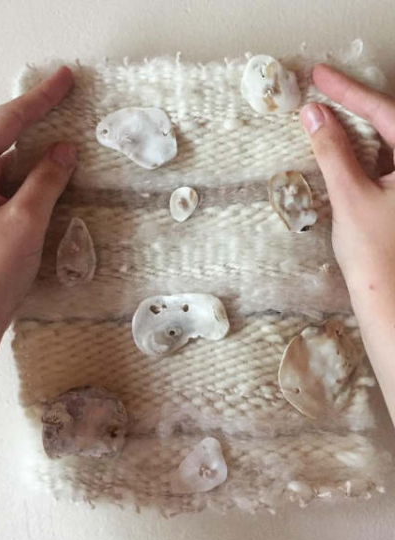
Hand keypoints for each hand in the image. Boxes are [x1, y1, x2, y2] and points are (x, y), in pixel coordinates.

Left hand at [0, 67, 75, 350]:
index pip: (3, 122)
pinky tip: (57, 181)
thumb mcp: (24, 223)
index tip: (63, 79)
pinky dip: (34, 182)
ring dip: (39, 158)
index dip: (38, 99)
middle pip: (3, 139)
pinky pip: (11, 188)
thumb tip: (64, 152)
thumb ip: (45, 182)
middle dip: (35, 122)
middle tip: (65, 101)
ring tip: (70, 147)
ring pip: (10, 165)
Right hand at [300, 64, 394, 424]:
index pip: (386, 112)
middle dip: (353, 107)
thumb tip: (314, 116)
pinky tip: (339, 154)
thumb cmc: (377, 255)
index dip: (349, 92)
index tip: (320, 77)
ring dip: (354, 132)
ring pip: (385, 144)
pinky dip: (360, 156)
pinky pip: (383, 165)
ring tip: (324, 120)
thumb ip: (332, 151)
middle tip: (321, 92)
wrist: (389, 302)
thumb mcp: (351, 196)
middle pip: (390, 124)